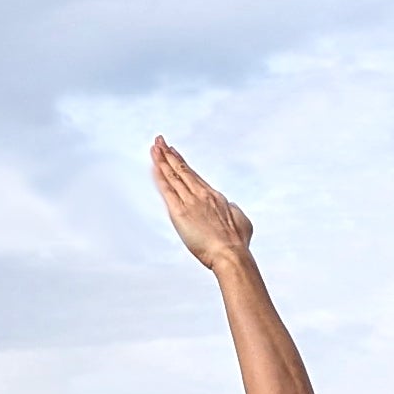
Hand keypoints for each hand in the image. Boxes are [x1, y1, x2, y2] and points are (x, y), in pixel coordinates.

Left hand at [151, 137, 254, 271]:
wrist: (230, 252)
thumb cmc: (237, 241)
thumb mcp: (241, 219)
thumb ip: (233, 209)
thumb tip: (230, 205)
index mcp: (214, 196)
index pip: (193, 176)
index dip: (182, 163)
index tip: (174, 153)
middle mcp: (200, 194)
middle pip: (181, 170)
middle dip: (169, 154)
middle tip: (159, 141)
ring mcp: (189, 201)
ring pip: (172, 176)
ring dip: (162, 160)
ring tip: (154, 147)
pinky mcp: (179, 212)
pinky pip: (166, 189)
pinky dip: (159, 176)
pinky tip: (153, 166)